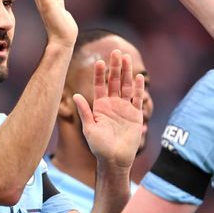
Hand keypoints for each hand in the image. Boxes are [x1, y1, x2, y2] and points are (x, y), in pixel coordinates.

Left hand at [74, 49, 144, 167]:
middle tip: (116, 52)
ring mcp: (125, 108)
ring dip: (126, 72)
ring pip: (126, 86)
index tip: (100, 62)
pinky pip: (137, 98)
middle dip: (115, 67)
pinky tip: (138, 77)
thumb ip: (84, 111)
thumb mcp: (89, 128)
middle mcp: (113, 104)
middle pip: (114, 81)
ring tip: (127, 58)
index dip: (100, 74)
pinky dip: (138, 88)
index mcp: (100, 106)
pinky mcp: (135, 115)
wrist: (114, 160)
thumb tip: (75, 95)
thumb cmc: (99, 147)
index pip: (100, 86)